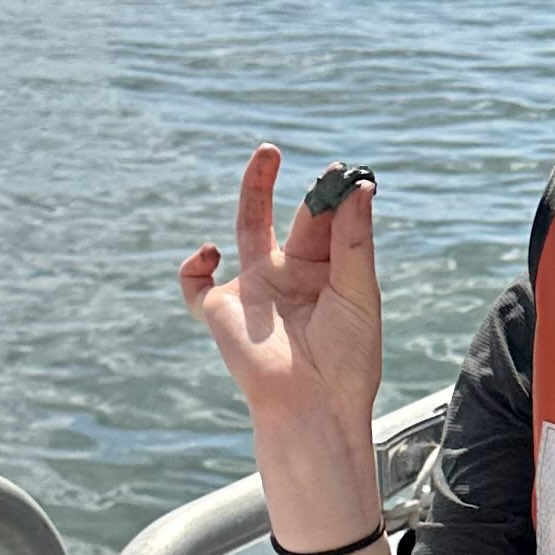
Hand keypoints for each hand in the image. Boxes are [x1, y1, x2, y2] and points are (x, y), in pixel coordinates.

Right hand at [179, 147, 384, 474]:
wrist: (314, 406)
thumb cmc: (347, 358)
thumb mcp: (357, 291)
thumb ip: (354, 240)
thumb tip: (359, 187)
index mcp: (326, 274)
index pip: (326, 222)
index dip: (332, 195)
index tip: (342, 172)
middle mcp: (289, 276)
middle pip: (287, 217)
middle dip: (292, 184)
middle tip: (290, 148)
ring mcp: (254, 290)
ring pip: (246, 228)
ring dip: (253, 189)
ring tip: (267, 155)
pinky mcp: (221, 310)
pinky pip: (196, 282)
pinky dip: (194, 263)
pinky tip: (210, 252)